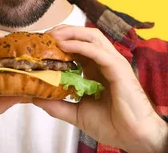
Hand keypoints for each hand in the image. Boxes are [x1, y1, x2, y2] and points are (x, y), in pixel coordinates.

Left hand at [32, 26, 167, 152]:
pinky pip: (97, 51)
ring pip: (92, 37)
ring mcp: (113, 63)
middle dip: (63, 31)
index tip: (40, 45)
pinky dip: (80, 45)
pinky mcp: (118, 68)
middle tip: (44, 36)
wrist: (133, 137)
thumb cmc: (112, 125)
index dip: (60, 41)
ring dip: (71, 32)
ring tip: (52, 35)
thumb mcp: (77, 113)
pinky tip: (65, 45)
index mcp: (96, 69)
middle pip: (84, 36)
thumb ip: (57, 104)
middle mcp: (105, 62)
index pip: (78, 46)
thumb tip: (35, 98)